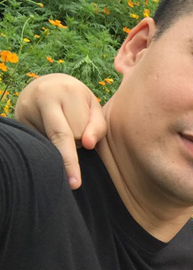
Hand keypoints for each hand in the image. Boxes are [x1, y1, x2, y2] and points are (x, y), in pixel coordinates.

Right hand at [15, 74, 106, 188]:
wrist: (48, 85)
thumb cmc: (78, 101)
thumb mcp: (94, 108)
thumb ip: (98, 127)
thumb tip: (87, 145)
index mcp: (66, 92)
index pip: (76, 132)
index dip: (83, 141)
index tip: (75, 184)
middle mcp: (43, 96)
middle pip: (60, 137)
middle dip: (71, 144)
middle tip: (70, 127)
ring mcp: (25, 107)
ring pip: (48, 143)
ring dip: (58, 143)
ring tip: (57, 124)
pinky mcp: (17, 120)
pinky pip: (36, 144)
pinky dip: (46, 144)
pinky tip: (47, 132)